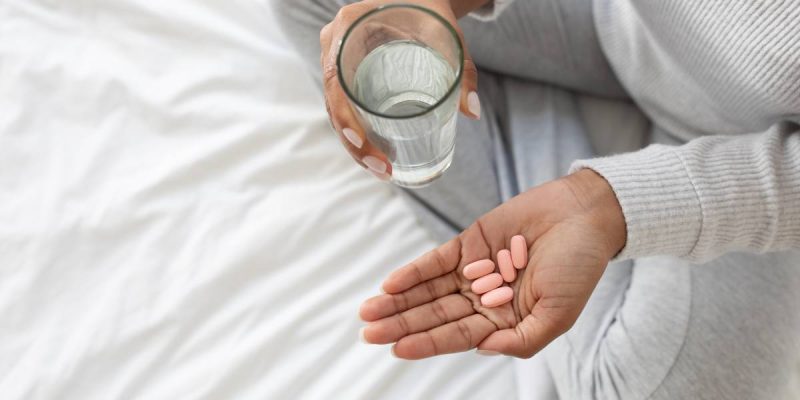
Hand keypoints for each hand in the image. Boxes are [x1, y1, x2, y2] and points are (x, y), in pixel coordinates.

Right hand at [319, 0, 483, 179]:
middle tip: (382, 170)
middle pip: (334, 102)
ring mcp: (338, 61)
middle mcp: (335, 45)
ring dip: (355, 145)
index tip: (361, 143)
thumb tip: (472, 111)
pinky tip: (375, 156)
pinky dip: (357, 133)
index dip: (344, 115)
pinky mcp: (348, 74)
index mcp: (348, 27)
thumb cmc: (430, 8)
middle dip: (354, 143)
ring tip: (383, 170)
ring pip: (337, 110)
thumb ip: (463, 69)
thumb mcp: (447, 34)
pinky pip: (345, 106)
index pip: (334, 79)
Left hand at [359, 169, 626, 358]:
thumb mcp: (559, 314)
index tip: (397, 349)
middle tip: (369, 333)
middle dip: (401, 325)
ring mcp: (474, 271)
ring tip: (369, 311)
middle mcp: (484, 299)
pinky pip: (436, 260)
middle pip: (435, 315)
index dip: (426, 343)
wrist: (585, 215)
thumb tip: (483, 348)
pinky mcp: (469, 243)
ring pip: (429, 290)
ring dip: (399, 300)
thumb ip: (523, 339)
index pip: (457, 337)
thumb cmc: (580, 266)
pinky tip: (391, 283)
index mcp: (505, 321)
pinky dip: (414, 271)